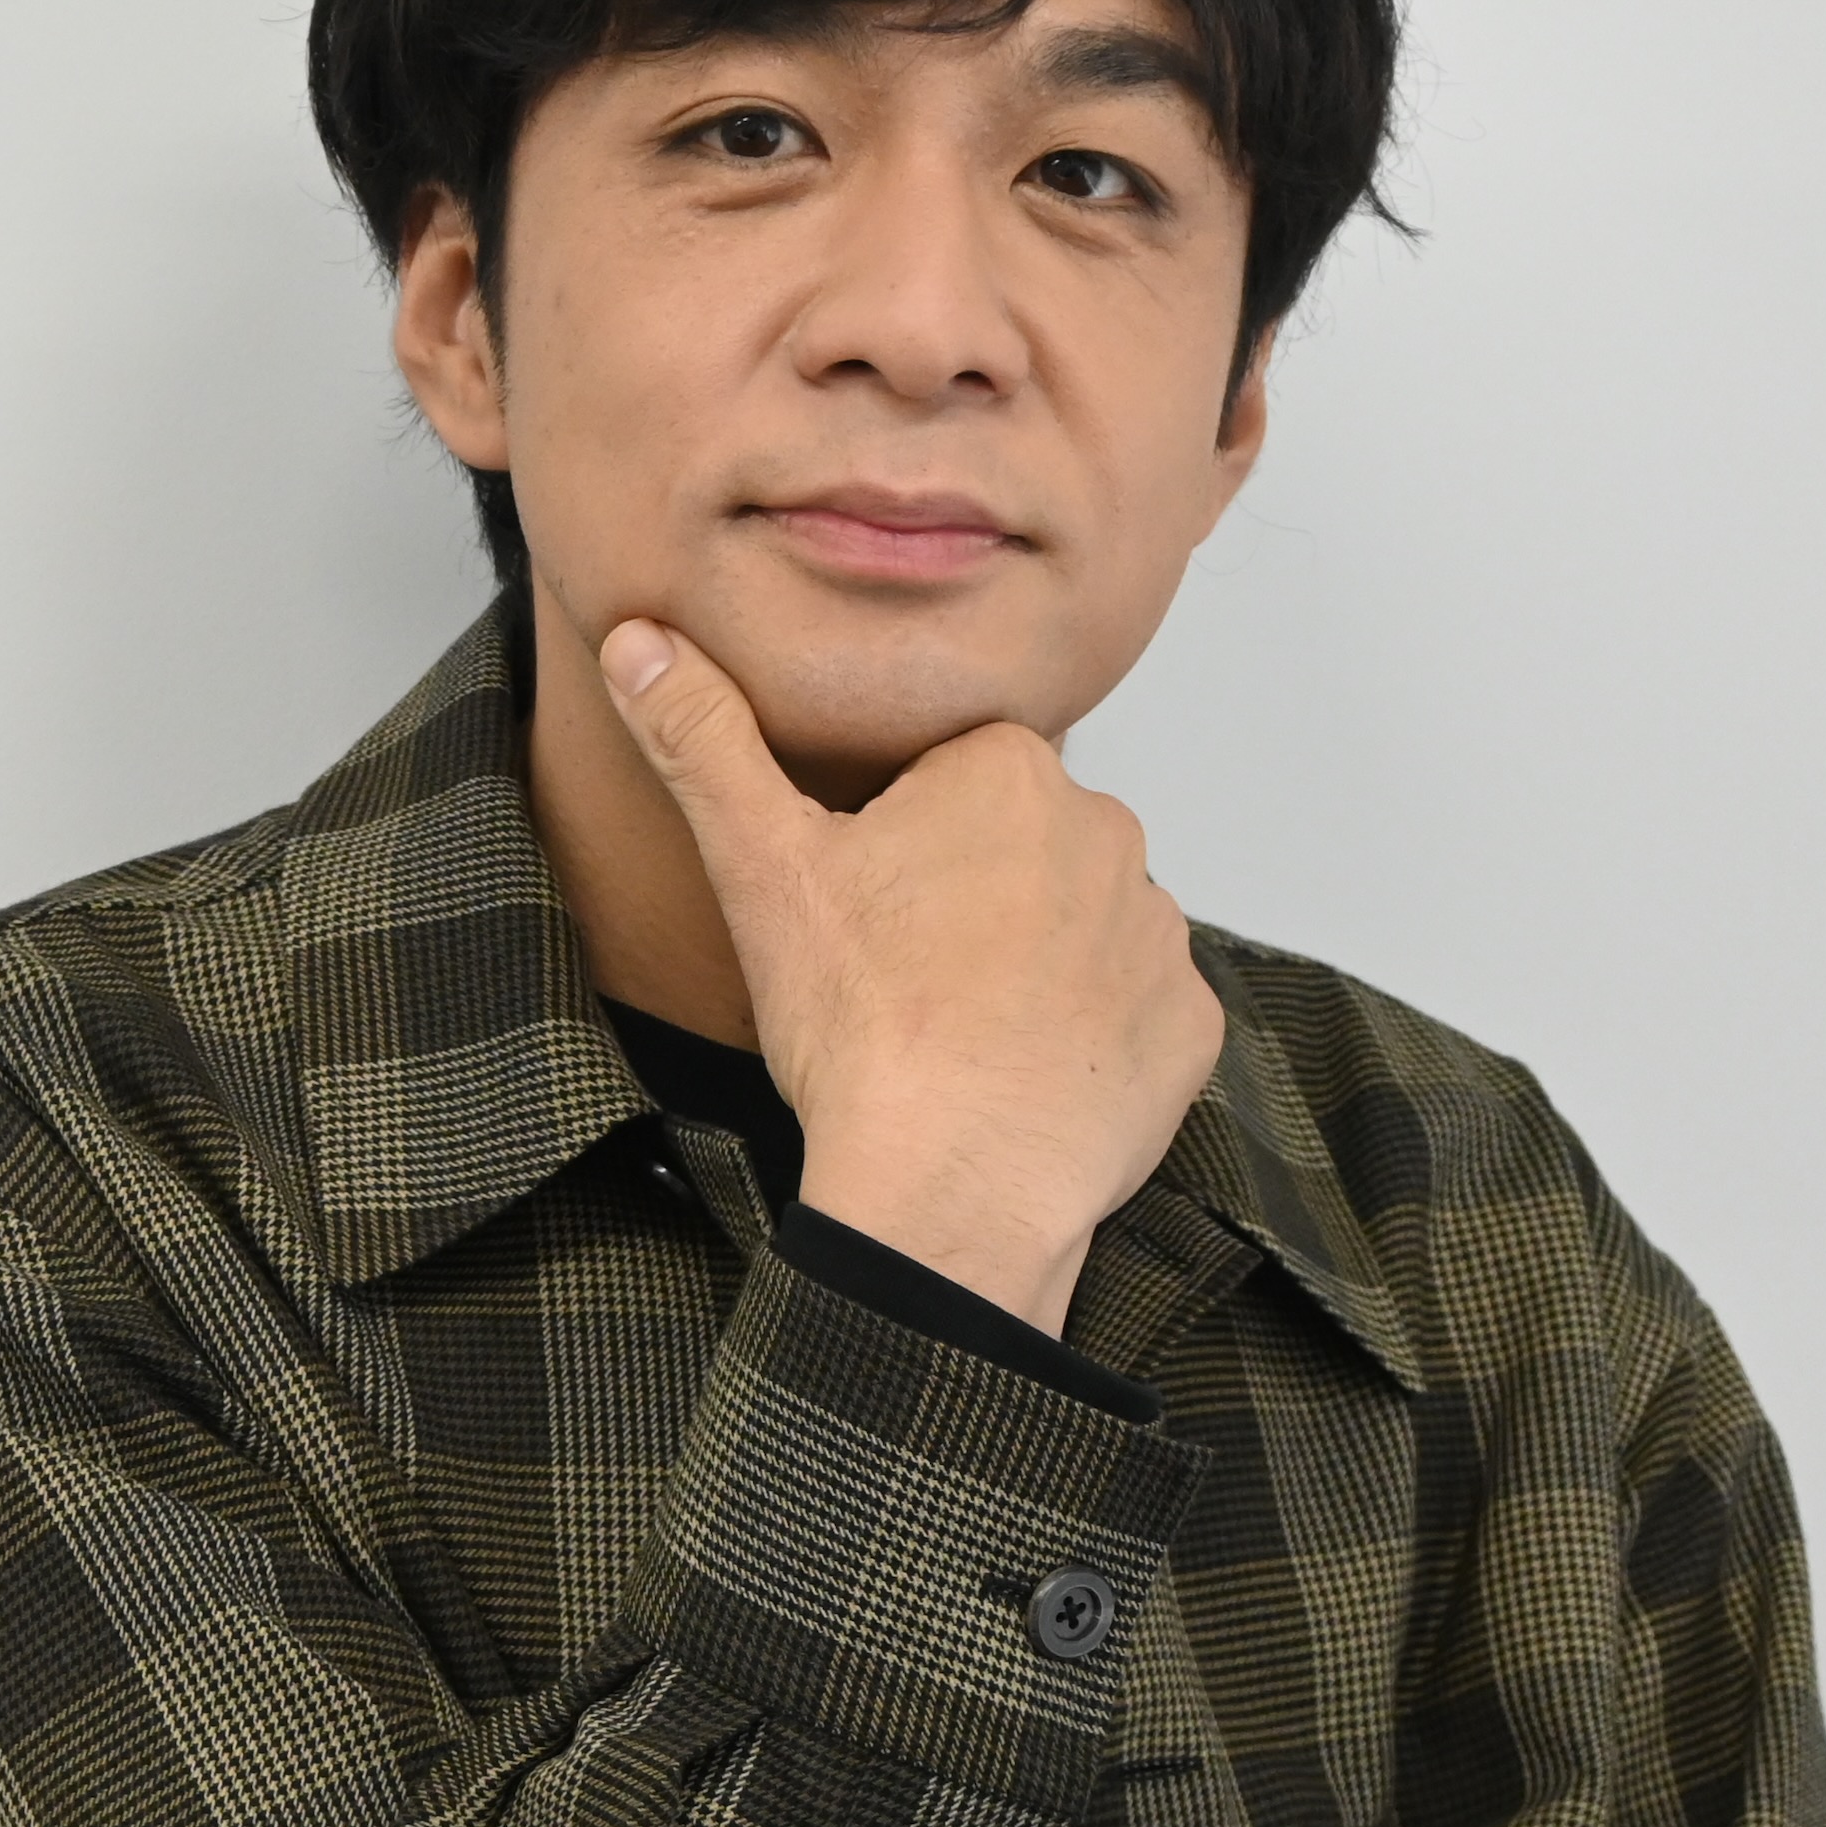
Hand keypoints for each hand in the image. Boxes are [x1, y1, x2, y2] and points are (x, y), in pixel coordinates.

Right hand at [601, 617, 1217, 1328]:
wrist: (947, 1185)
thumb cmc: (861, 1026)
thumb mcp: (758, 865)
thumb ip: (701, 740)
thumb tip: (639, 641)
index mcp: (1009, 771)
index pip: (947, 781)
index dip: (894, 847)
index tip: (864, 911)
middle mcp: (1108, 831)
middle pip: (1020, 849)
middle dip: (969, 898)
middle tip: (902, 976)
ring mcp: (1158, 934)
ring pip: (1078, 925)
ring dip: (1031, 965)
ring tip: (960, 1030)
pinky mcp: (1186, 1025)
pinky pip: (1133, 1011)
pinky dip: (1085, 1039)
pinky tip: (1021, 1075)